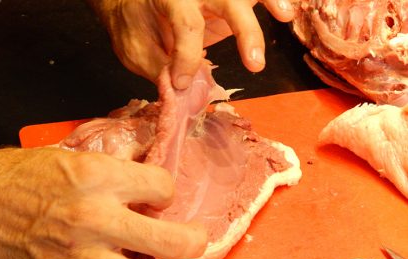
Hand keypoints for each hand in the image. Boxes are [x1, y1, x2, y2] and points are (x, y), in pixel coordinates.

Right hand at [0, 147, 206, 258]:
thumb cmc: (26, 177)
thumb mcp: (77, 158)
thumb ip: (118, 172)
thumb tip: (152, 188)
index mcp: (99, 178)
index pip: (162, 187)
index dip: (166, 192)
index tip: (158, 199)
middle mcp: (92, 217)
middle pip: (167, 238)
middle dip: (192, 242)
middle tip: (193, 241)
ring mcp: (76, 257)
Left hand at [89, 0, 293, 88]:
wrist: (131, 2)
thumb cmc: (133, 26)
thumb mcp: (136, 50)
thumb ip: (161, 68)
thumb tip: (187, 90)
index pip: (186, 24)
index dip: (187, 57)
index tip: (182, 84)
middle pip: (227, 0)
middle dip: (245, 30)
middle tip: (255, 64)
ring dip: (270, 1)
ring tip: (286, 16)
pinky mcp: (226, 0)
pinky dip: (272, 0)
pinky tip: (288, 11)